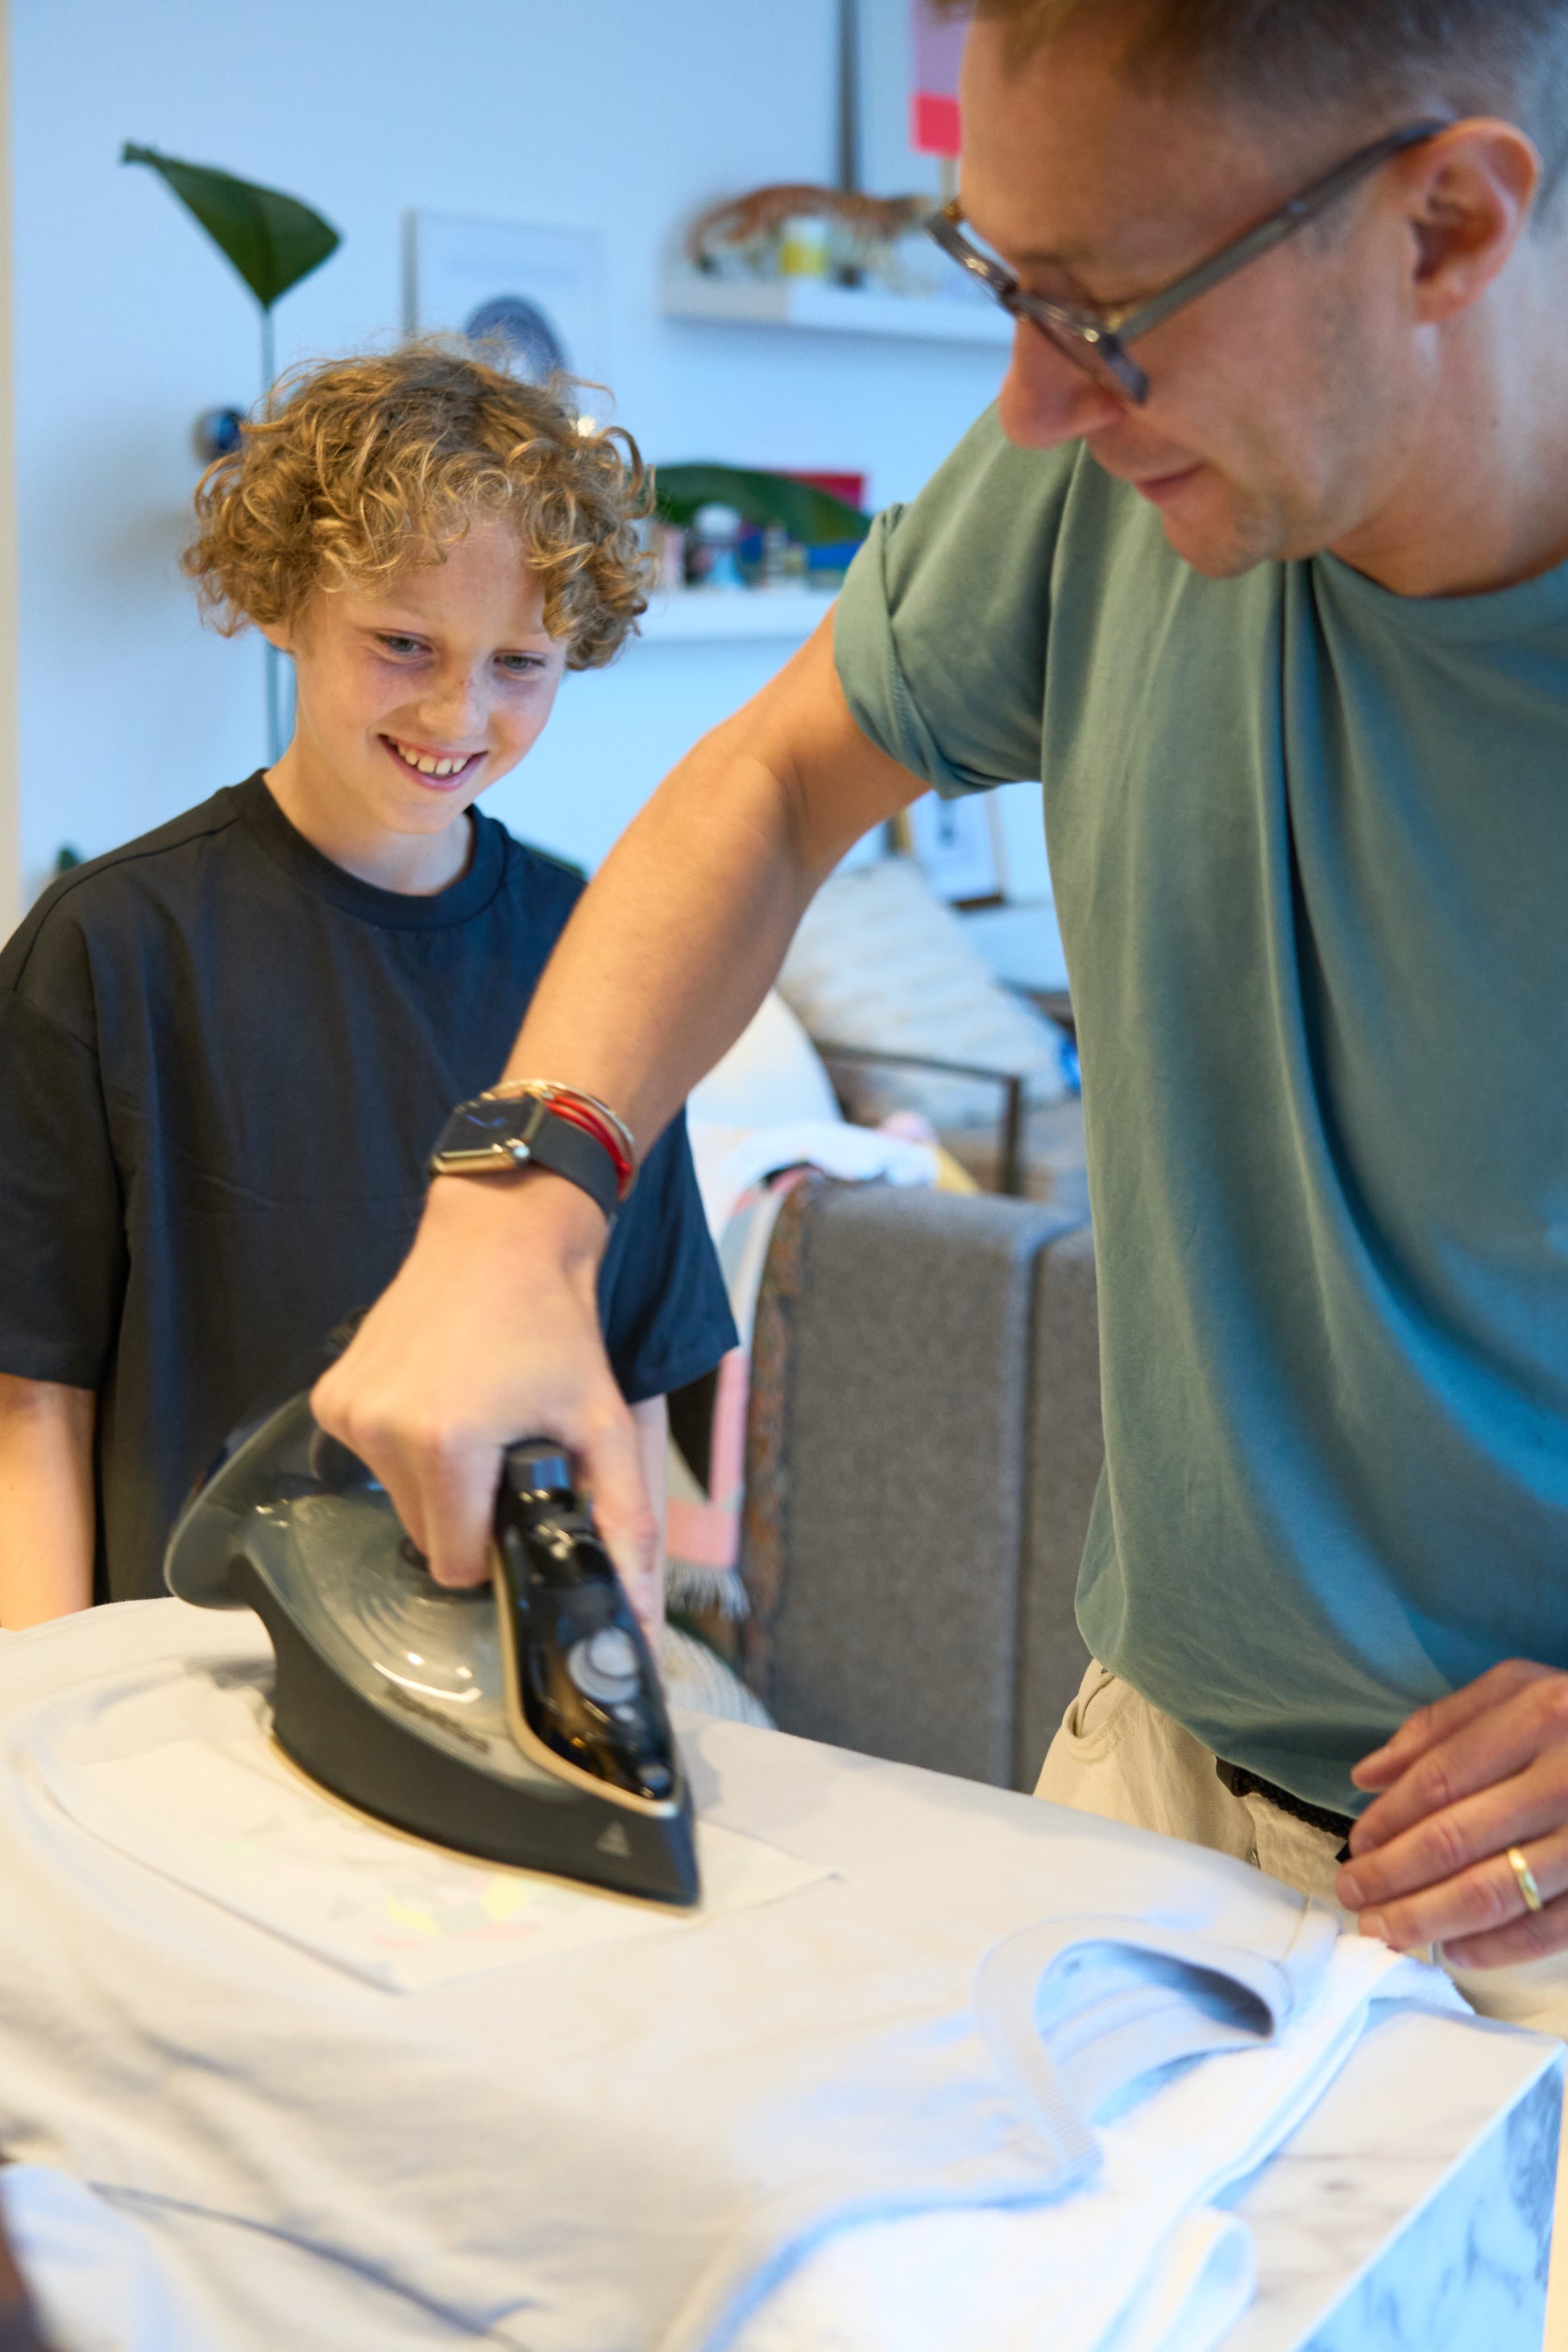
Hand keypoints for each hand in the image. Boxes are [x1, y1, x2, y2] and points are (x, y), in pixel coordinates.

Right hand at [311, 1170, 661, 1630]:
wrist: (501, 1236)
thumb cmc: (554, 1325)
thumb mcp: (603, 1423)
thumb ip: (625, 1524)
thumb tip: (639, 1612)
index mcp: (446, 1447)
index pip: (458, 1565)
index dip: (497, 1543)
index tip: (519, 1498)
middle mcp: (383, 1431)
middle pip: (427, 1536)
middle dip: (469, 1511)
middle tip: (505, 1450)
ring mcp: (349, 1412)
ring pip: (398, 1501)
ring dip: (437, 1481)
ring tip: (475, 1417)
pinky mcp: (331, 1397)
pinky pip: (372, 1460)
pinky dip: (405, 1447)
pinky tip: (438, 1397)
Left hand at [1335, 1660, 1567, 1966]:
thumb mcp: (1521, 1690)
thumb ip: (1442, 1725)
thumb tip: (1367, 1775)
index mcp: (1538, 1716)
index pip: (1440, 1778)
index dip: (1390, 1817)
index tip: (1356, 1844)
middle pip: (1456, 1838)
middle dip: (1392, 1875)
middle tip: (1353, 1896)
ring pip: (1495, 1889)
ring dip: (1429, 1916)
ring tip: (1385, 1930)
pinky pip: (1551, 1927)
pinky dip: (1498, 1946)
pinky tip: (1455, 1950)